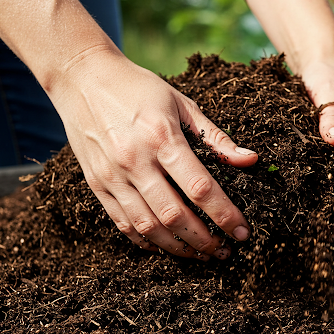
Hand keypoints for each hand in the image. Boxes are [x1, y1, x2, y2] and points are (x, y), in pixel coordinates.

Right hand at [50, 48, 257, 259]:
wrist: (83, 78)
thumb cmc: (138, 88)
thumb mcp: (181, 103)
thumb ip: (215, 137)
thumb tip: (250, 160)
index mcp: (161, 138)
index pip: (200, 188)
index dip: (225, 215)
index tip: (242, 232)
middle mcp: (135, 161)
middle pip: (173, 216)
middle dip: (204, 241)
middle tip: (223, 251)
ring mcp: (112, 176)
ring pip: (148, 226)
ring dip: (177, 248)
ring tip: (199, 254)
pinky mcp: (97, 184)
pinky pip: (122, 223)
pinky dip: (146, 241)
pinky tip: (165, 246)